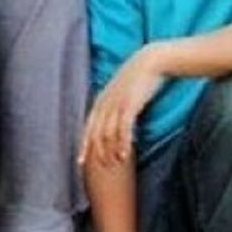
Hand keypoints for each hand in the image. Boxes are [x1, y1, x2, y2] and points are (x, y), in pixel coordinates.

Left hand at [79, 45, 165, 168]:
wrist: (151, 61)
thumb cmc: (138, 79)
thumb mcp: (121, 93)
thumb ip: (114, 106)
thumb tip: (114, 122)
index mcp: (100, 101)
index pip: (87, 128)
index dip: (83, 146)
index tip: (80, 163)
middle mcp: (104, 104)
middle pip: (95, 134)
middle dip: (96, 153)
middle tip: (101, 170)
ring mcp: (116, 104)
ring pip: (108, 134)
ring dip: (111, 151)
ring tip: (115, 165)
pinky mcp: (129, 104)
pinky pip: (123, 128)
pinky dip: (122, 143)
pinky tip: (125, 154)